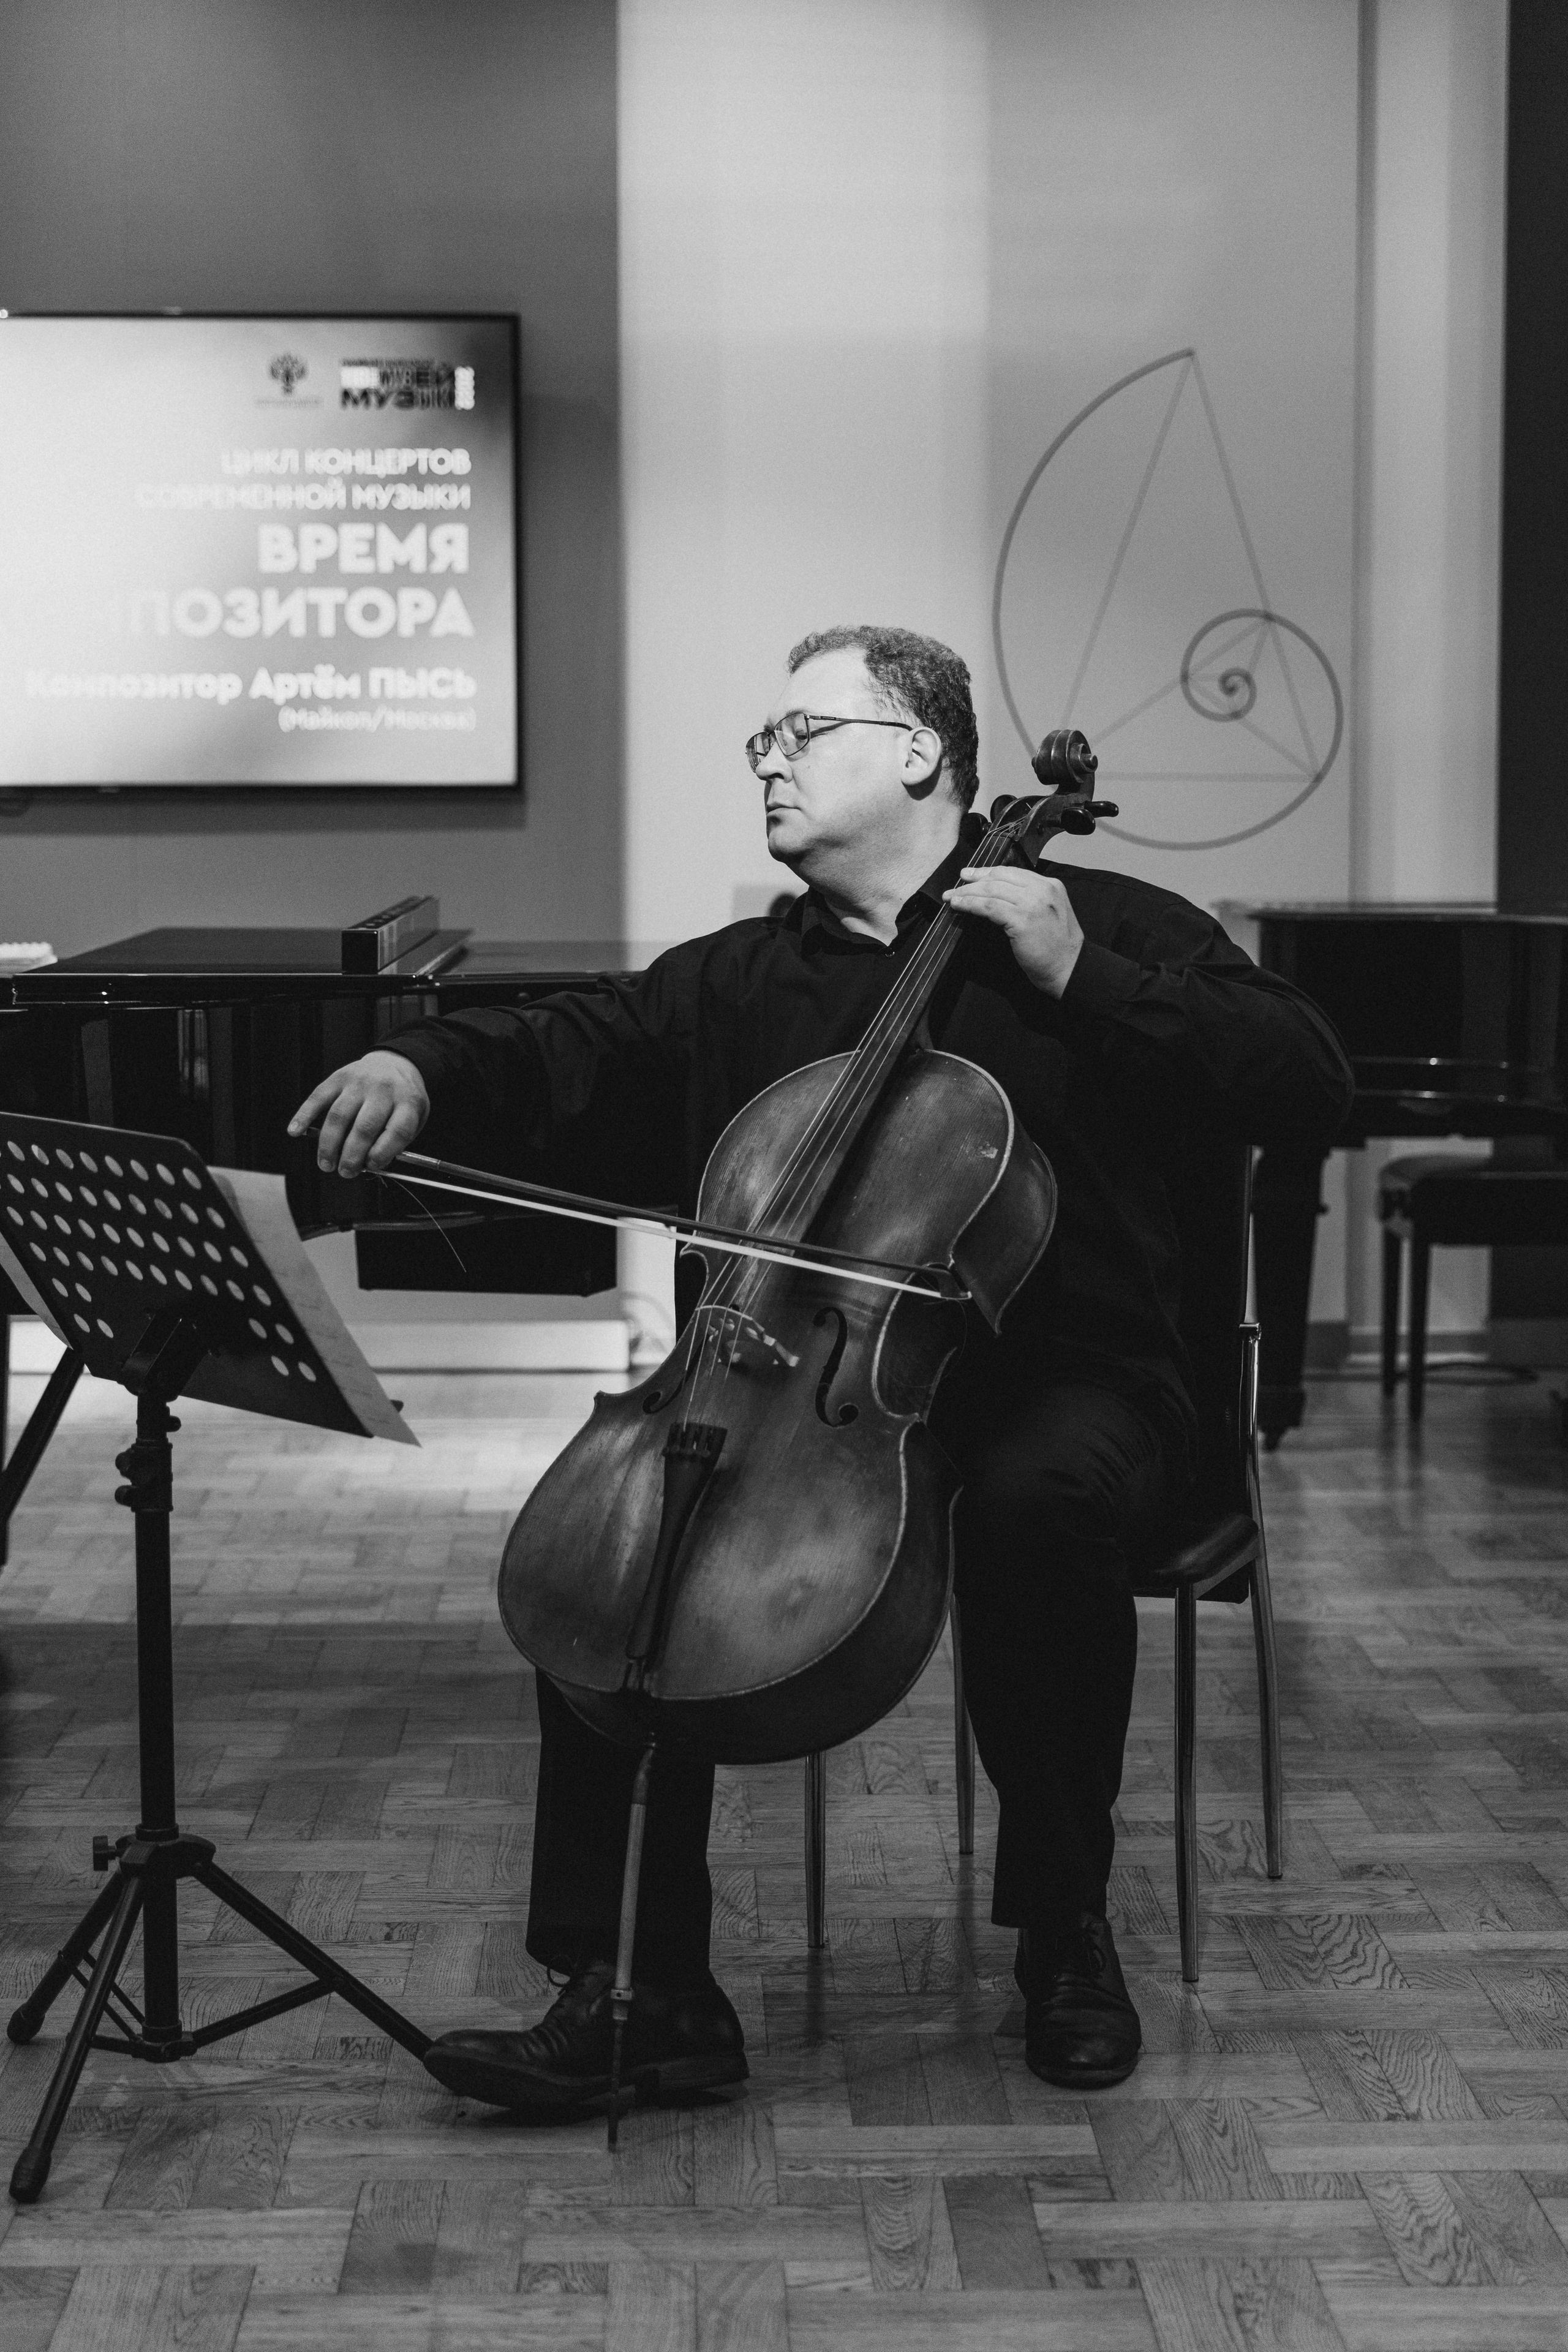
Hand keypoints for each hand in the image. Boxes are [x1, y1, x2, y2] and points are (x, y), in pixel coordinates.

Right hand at [288, 1050, 430, 1176]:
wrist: (394, 1063)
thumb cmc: (402, 1098)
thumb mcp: (415, 1118)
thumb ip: (397, 1141)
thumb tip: (368, 1164)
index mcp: (407, 1103)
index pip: (397, 1131)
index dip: (382, 1153)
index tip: (372, 1166)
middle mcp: (383, 1090)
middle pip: (364, 1127)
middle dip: (351, 1156)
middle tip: (346, 1171)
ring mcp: (359, 1083)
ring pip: (339, 1116)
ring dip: (329, 1145)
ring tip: (326, 1163)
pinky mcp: (338, 1078)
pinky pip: (318, 1098)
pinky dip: (304, 1116)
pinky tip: (296, 1131)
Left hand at [943, 867, 1083, 997]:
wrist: (1070, 969)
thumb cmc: (1058, 949)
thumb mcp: (1049, 914)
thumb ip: (1030, 901)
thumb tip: (999, 896)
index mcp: (1051, 885)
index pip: (1013, 872)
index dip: (988, 872)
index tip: (972, 875)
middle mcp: (1043, 889)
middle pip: (1000, 877)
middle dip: (974, 880)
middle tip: (956, 886)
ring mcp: (1033, 903)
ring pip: (991, 890)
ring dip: (967, 893)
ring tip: (952, 898)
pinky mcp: (1022, 919)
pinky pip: (989, 907)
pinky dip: (970, 905)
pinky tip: (959, 906)